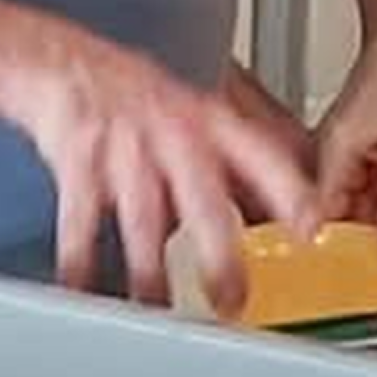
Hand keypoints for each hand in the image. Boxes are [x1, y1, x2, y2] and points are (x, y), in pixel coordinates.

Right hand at [1, 30, 316, 312]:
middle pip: (203, 199)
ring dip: (149, 272)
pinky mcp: (79, 162)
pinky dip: (80, 262)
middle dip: (219, 254)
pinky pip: (81, 221)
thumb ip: (228, 168)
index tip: (311, 228)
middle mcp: (172, 134)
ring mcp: (126, 148)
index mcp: (210, 122)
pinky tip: (82, 290)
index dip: (290, 191)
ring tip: (156, 311)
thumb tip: (269, 218)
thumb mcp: (194, 118)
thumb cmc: (138, 97)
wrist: (66, 65)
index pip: (263, 156)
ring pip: (143, 219)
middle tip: (232, 299)